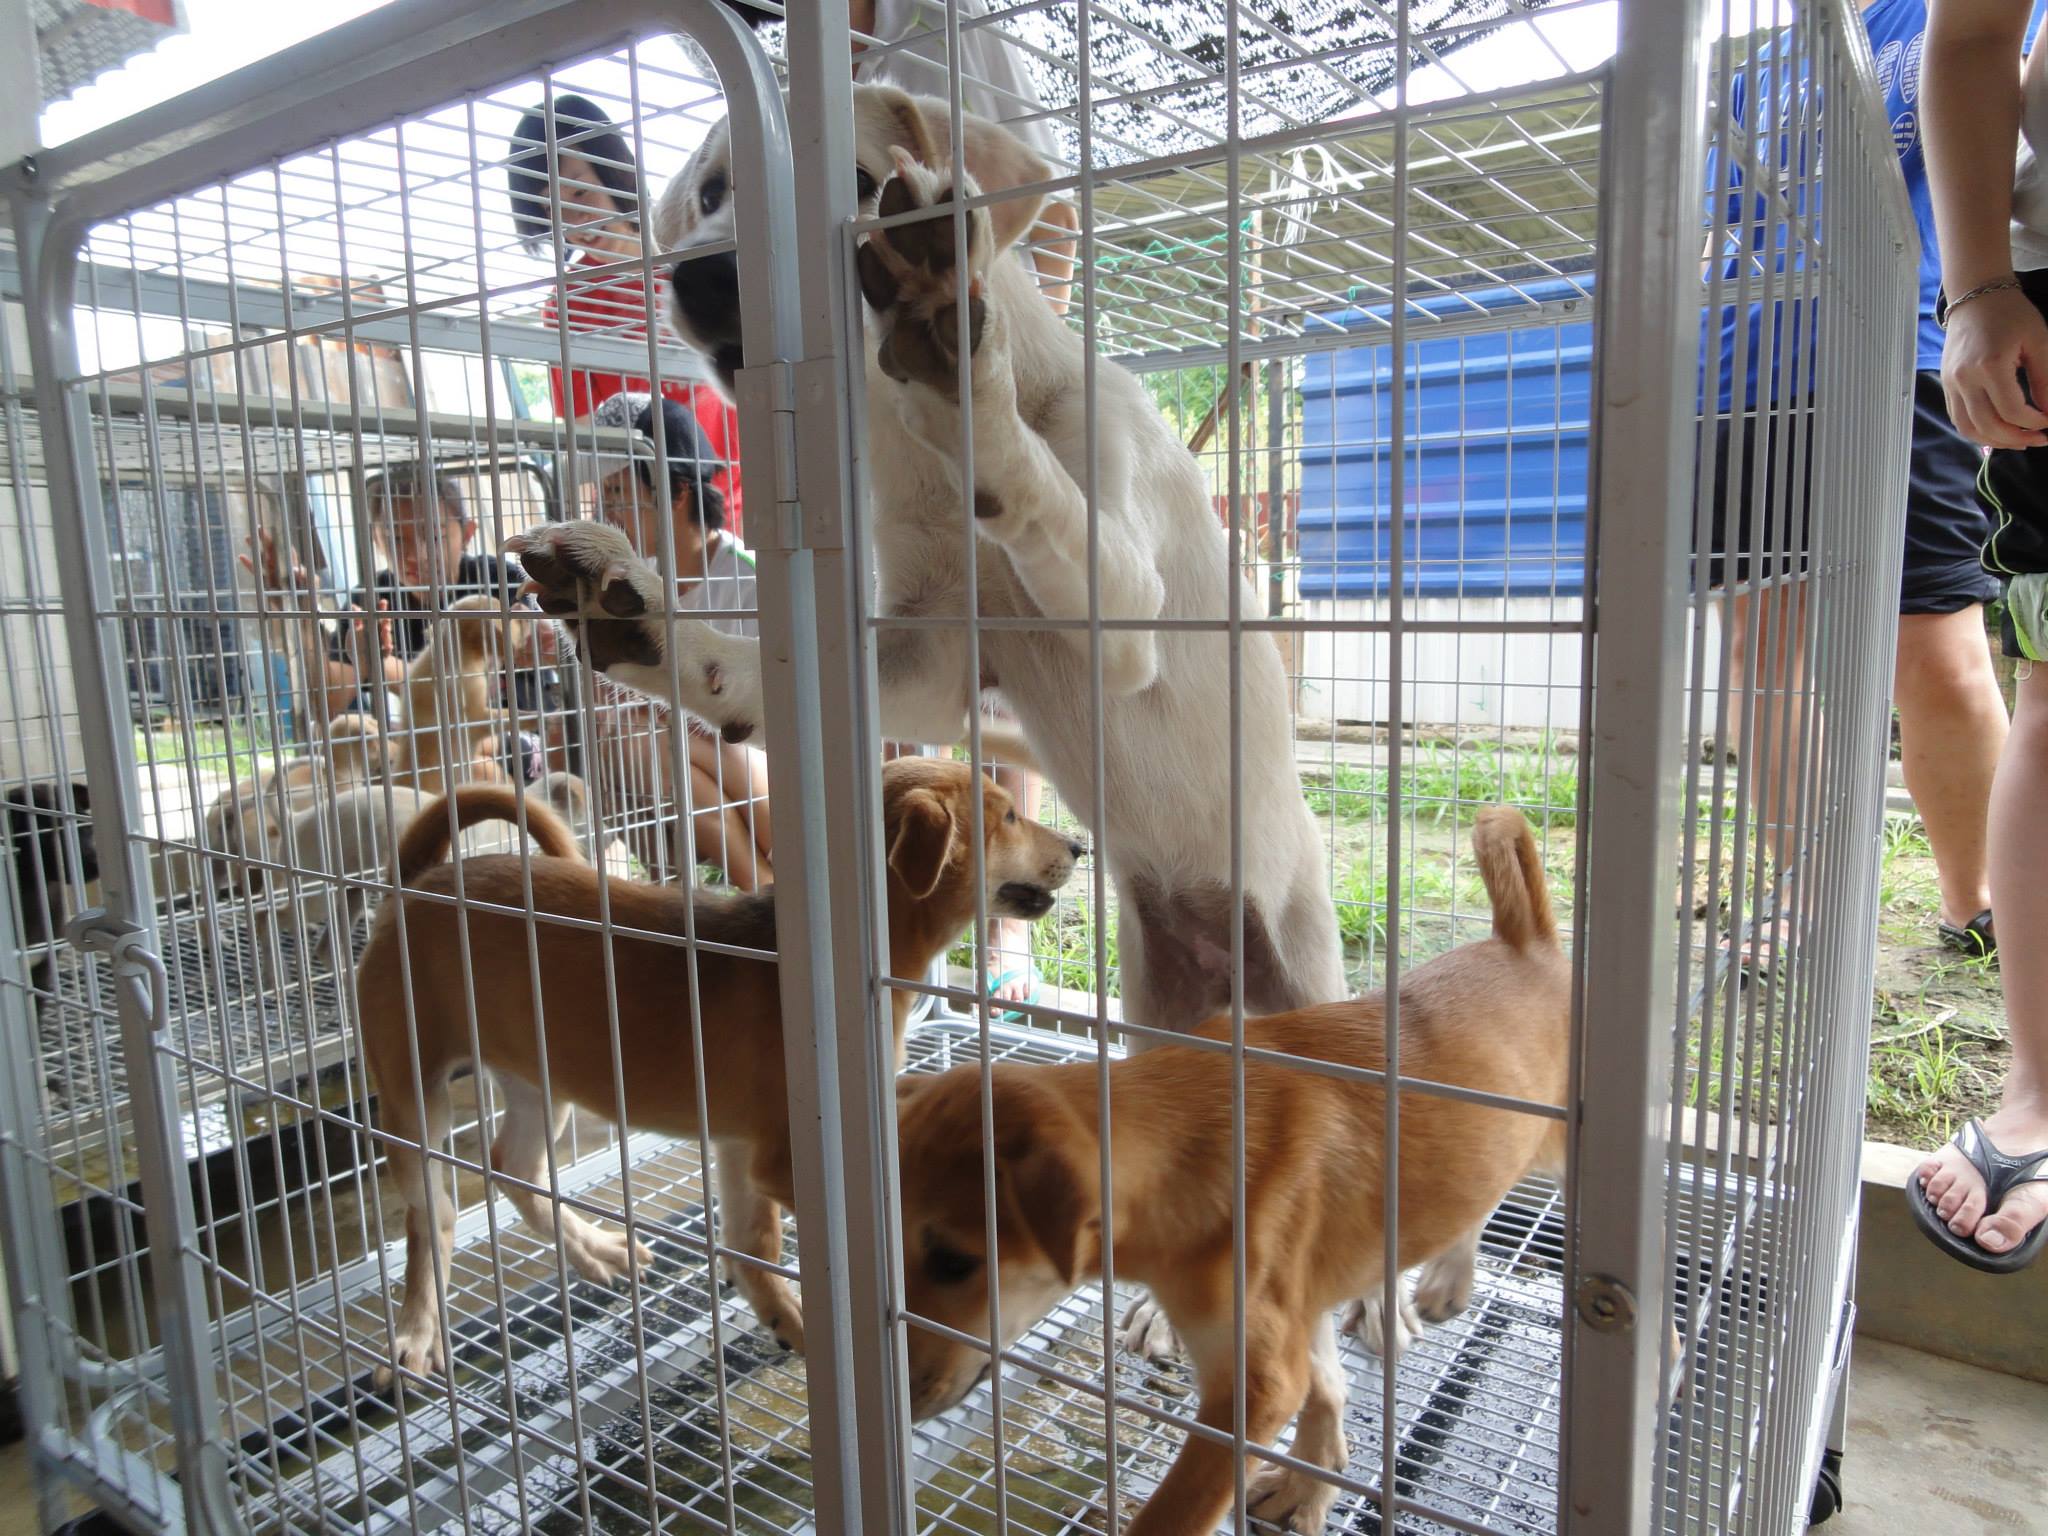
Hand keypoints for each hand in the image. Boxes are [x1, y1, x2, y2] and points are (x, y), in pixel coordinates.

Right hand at [238, 528, 314, 610]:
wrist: (303, 612)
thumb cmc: (310, 596)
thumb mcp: (312, 585)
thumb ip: (307, 577)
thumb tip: (297, 569)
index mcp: (294, 564)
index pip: (286, 549)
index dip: (280, 540)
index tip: (273, 529)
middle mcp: (282, 567)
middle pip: (272, 550)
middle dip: (265, 539)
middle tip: (258, 528)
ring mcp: (273, 575)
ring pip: (263, 558)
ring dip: (256, 548)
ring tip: (248, 537)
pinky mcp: (266, 584)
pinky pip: (257, 573)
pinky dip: (250, 565)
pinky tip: (242, 557)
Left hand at [344, 599, 394, 669]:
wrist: (360, 666)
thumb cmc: (356, 647)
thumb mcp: (353, 634)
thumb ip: (355, 621)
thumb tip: (355, 606)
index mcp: (373, 627)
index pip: (378, 616)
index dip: (381, 608)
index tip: (383, 601)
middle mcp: (380, 634)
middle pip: (385, 625)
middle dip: (386, 621)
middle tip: (386, 617)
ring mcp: (383, 644)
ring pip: (387, 638)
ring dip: (387, 634)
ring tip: (386, 630)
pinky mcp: (384, 655)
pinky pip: (387, 652)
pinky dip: (387, 649)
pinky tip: (388, 647)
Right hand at [1941, 285, 2047, 448]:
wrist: (1976, 298)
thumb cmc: (2011, 315)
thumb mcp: (2039, 343)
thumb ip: (2045, 380)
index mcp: (1990, 366)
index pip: (2012, 410)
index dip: (2035, 422)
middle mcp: (1965, 379)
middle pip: (1988, 425)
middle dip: (2017, 438)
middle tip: (2040, 439)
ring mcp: (1951, 383)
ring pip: (1968, 428)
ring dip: (1994, 441)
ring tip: (2018, 440)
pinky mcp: (1947, 385)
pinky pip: (1958, 418)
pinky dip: (1978, 430)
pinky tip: (1998, 429)